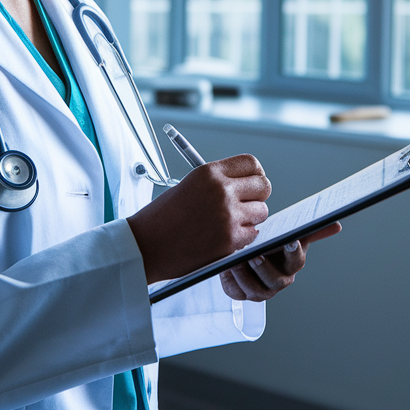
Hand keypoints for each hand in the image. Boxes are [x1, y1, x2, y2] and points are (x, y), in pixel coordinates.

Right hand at [126, 154, 270, 283]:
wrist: (145, 245)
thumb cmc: (162, 217)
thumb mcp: (189, 185)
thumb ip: (218, 182)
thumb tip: (245, 185)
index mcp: (209, 173)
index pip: (251, 163)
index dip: (255, 174)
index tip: (252, 182)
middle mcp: (221, 190)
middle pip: (263, 186)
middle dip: (257, 196)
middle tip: (245, 204)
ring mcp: (228, 216)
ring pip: (261, 212)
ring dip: (250, 219)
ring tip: (228, 223)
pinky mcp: (230, 240)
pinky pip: (253, 234)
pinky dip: (243, 237)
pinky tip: (223, 236)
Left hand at [219, 221, 341, 301]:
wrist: (244, 254)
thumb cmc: (269, 243)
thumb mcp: (286, 232)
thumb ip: (309, 229)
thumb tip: (336, 224)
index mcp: (292, 264)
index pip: (296, 260)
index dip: (294, 252)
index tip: (289, 240)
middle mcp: (278, 281)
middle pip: (275, 280)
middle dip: (264, 268)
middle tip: (254, 254)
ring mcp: (260, 290)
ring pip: (254, 289)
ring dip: (244, 275)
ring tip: (234, 260)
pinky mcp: (240, 293)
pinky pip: (235, 291)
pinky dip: (229, 280)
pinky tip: (224, 266)